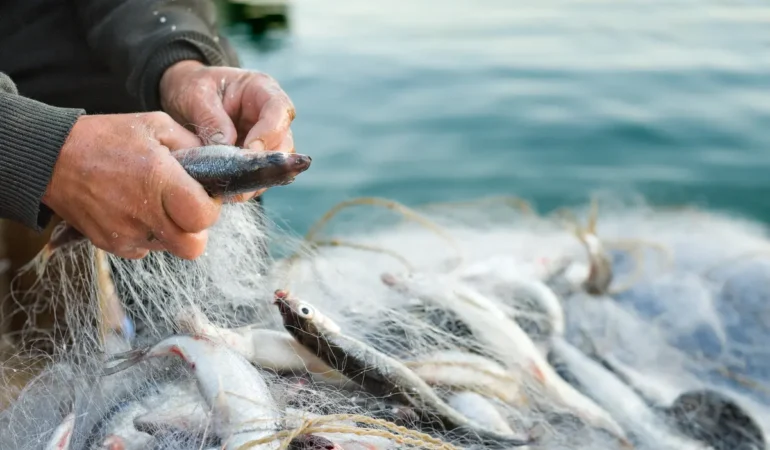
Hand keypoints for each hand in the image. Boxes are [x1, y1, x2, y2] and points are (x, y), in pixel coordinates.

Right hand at [42, 112, 221, 259]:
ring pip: (169, 249)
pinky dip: (147, 234)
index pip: (204, 218)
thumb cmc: (105, 137)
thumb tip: (217, 163)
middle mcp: (143, 213)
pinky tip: (135, 209)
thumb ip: (192, 145)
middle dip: (196, 230)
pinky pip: (143, 249)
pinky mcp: (110, 244)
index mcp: (159, 181)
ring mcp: (125, 233)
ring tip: (155, 203)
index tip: (203, 195)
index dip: (211, 209)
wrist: (51, 157)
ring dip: (171, 231)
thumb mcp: (155, 125)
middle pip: (192, 247)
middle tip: (186, 208)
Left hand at [159, 61, 295, 200]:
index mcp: (261, 90)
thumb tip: (226, 147)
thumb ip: (211, 119)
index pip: (279, 110)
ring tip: (234, 190)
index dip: (269, 133)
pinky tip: (230, 192)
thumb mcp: (195, 95)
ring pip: (276, 163)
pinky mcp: (255, 158)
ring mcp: (265, 138)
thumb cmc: (191, 87)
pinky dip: (247, 185)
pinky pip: (260, 175)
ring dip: (258, 178)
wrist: (182, 97)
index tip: (249, 151)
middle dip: (266, 162)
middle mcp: (269, 115)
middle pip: (284, 141)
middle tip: (241, 177)